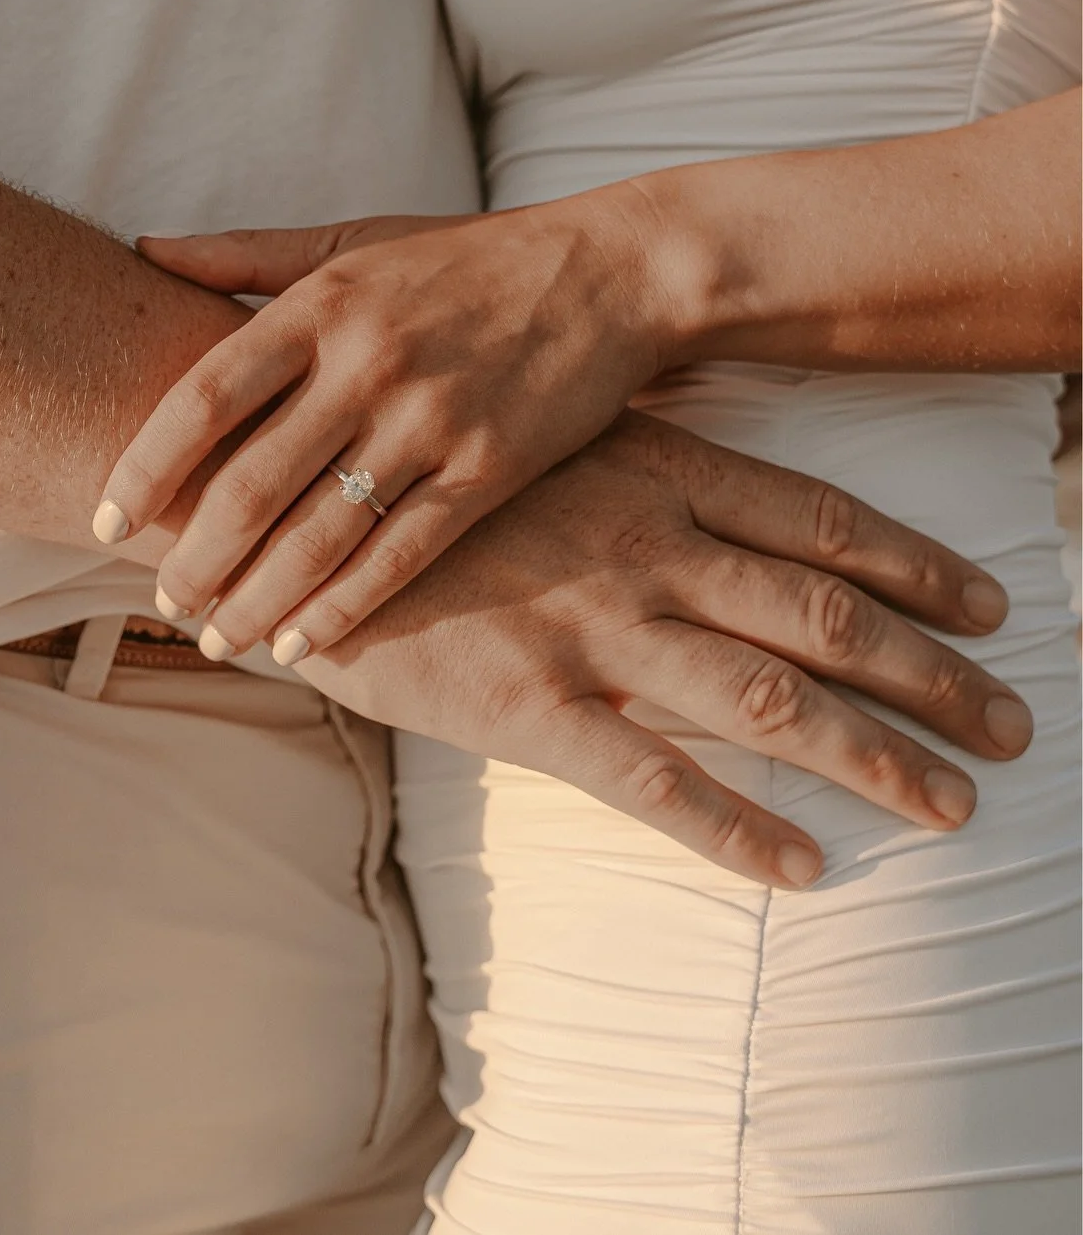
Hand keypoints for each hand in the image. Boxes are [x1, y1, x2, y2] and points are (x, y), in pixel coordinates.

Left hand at [97, 201, 663, 652]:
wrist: (610, 272)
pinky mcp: (488, 470)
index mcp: (320, 305)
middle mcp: (366, 364)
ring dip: (257, 599)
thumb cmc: (467, 258)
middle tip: (164, 601)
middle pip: (251, 483)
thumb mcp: (355, 239)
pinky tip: (300, 642)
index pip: (203, 397)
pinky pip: (400, 555)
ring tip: (217, 637)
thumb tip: (143, 250)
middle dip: (196, 557)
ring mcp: (429, 421)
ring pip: (319, 534)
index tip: (106, 519)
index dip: (145, 466)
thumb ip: (246, 252)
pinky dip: (343, 608)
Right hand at [291, 413, 1026, 888]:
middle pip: (824, 617)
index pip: (820, 520)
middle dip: (932, 675)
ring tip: (951, 805)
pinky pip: (656, 781)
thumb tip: (715, 489)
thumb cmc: (424, 460)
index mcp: (653, 469)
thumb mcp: (545, 435)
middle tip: (1011, 725)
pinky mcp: (529, 704)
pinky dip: (739, 830)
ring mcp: (592, 626)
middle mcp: (645, 545)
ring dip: (875, 756)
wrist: (292, 496)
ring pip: (767, 701)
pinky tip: (805, 867)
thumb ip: (634, 462)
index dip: (916, 566)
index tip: (988, 603)